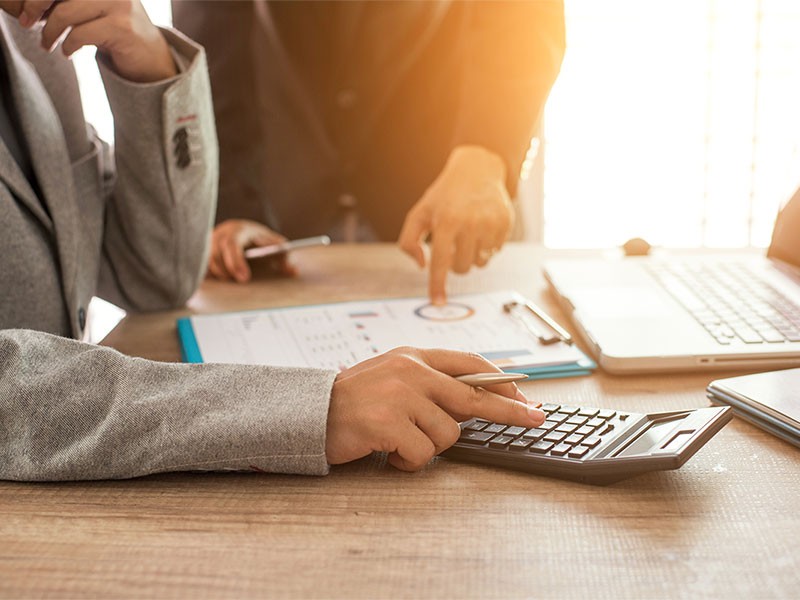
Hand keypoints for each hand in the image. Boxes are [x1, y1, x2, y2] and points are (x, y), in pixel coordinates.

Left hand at [1, 0, 175, 82]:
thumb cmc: (114, 30)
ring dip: (51, 32)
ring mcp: (120, 3)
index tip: (26, 11)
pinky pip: (81, 34)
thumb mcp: (89, 8)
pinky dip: (68, 45)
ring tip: (48, 43)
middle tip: (27, 23)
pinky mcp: (123, 27)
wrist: (151, 57)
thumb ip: (69, 1)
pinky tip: (68, 51)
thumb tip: (31, 4)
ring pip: (66, 13)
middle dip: (36, 6)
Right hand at [208, 219, 295, 282]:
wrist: (245, 232)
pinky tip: (218, 283)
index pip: (231, 244)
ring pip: (205, 259)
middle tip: (239, 284)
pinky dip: (207, 274)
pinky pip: (199, 264)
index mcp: (238, 229)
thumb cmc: (261, 240)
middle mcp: (220, 234)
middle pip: (214, 252)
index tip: (244, 279)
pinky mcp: (203, 251)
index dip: (236, 262)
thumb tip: (293, 270)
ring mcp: (209, 242)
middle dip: (225, 271)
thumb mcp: (275, 244)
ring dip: (217, 273)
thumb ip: (285, 256)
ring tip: (230, 282)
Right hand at [325, 347, 544, 470]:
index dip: (499, 380)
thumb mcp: (392, 378)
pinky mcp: (389, 423)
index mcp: (413, 357)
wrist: (310, 412)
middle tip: (536, 418)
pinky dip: (408, 461)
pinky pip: (422, 454)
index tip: (523, 393)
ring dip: (427, 447)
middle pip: (474, 396)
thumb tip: (474, 404)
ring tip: (399, 441)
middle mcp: (410, 371)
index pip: (468, 364)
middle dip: (510, 410)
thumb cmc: (354, 400)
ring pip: (447, 434)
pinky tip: (388, 451)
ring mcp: (400, 395)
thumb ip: (429, 385)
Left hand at [398, 145, 513, 304]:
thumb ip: (409, 241)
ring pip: (480, 263)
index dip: (437, 285)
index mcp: (446, 221)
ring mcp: (491, 224)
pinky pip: (495, 253)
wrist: (476, 171)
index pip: (439, 262)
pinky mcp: (505, 224)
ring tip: (467, 235)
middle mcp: (470, 223)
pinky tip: (481, 229)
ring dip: (471, 256)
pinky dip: (486, 247)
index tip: (437, 302)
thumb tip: (421, 266)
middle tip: (452, 246)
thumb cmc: (443, 197)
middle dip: (455, 263)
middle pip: (462, 268)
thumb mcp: (419, 213)